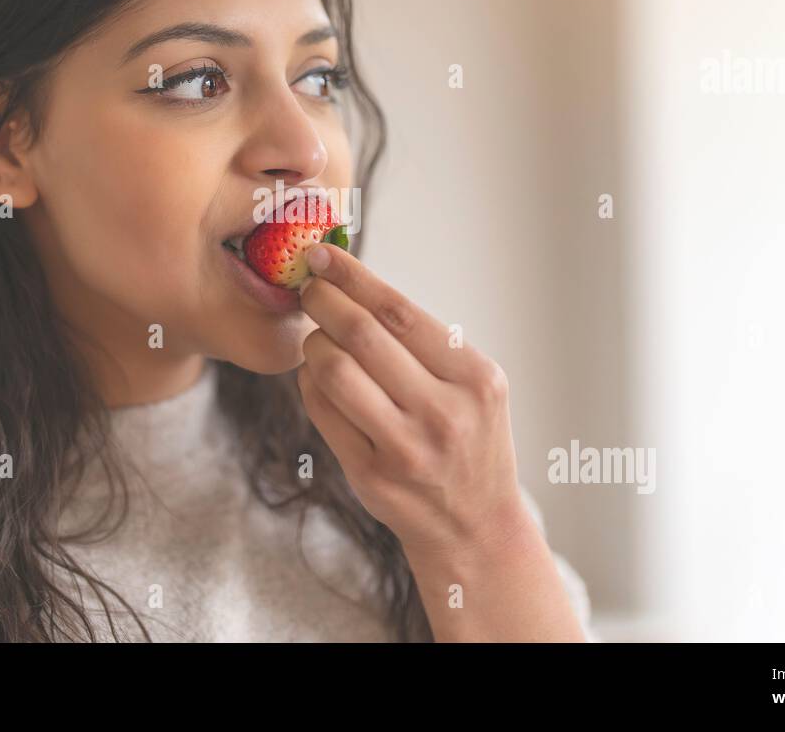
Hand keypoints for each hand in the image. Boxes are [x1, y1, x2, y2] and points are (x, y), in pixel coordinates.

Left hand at [295, 241, 531, 560]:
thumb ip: (426, 343)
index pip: (399, 312)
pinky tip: (318, 378)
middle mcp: (443, 413)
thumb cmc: (471, 442)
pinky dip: (311, 383)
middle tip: (308, 288)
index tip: (323, 255)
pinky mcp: (371, 475)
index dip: (353, 277)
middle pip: (361, 335)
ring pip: (333, 371)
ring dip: (313, 345)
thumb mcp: (474, 388)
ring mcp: (405, 448)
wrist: (476, 527)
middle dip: (322, 301)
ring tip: (317, 340)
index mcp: (474, 379)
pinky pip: (322, 411)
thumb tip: (357, 287)